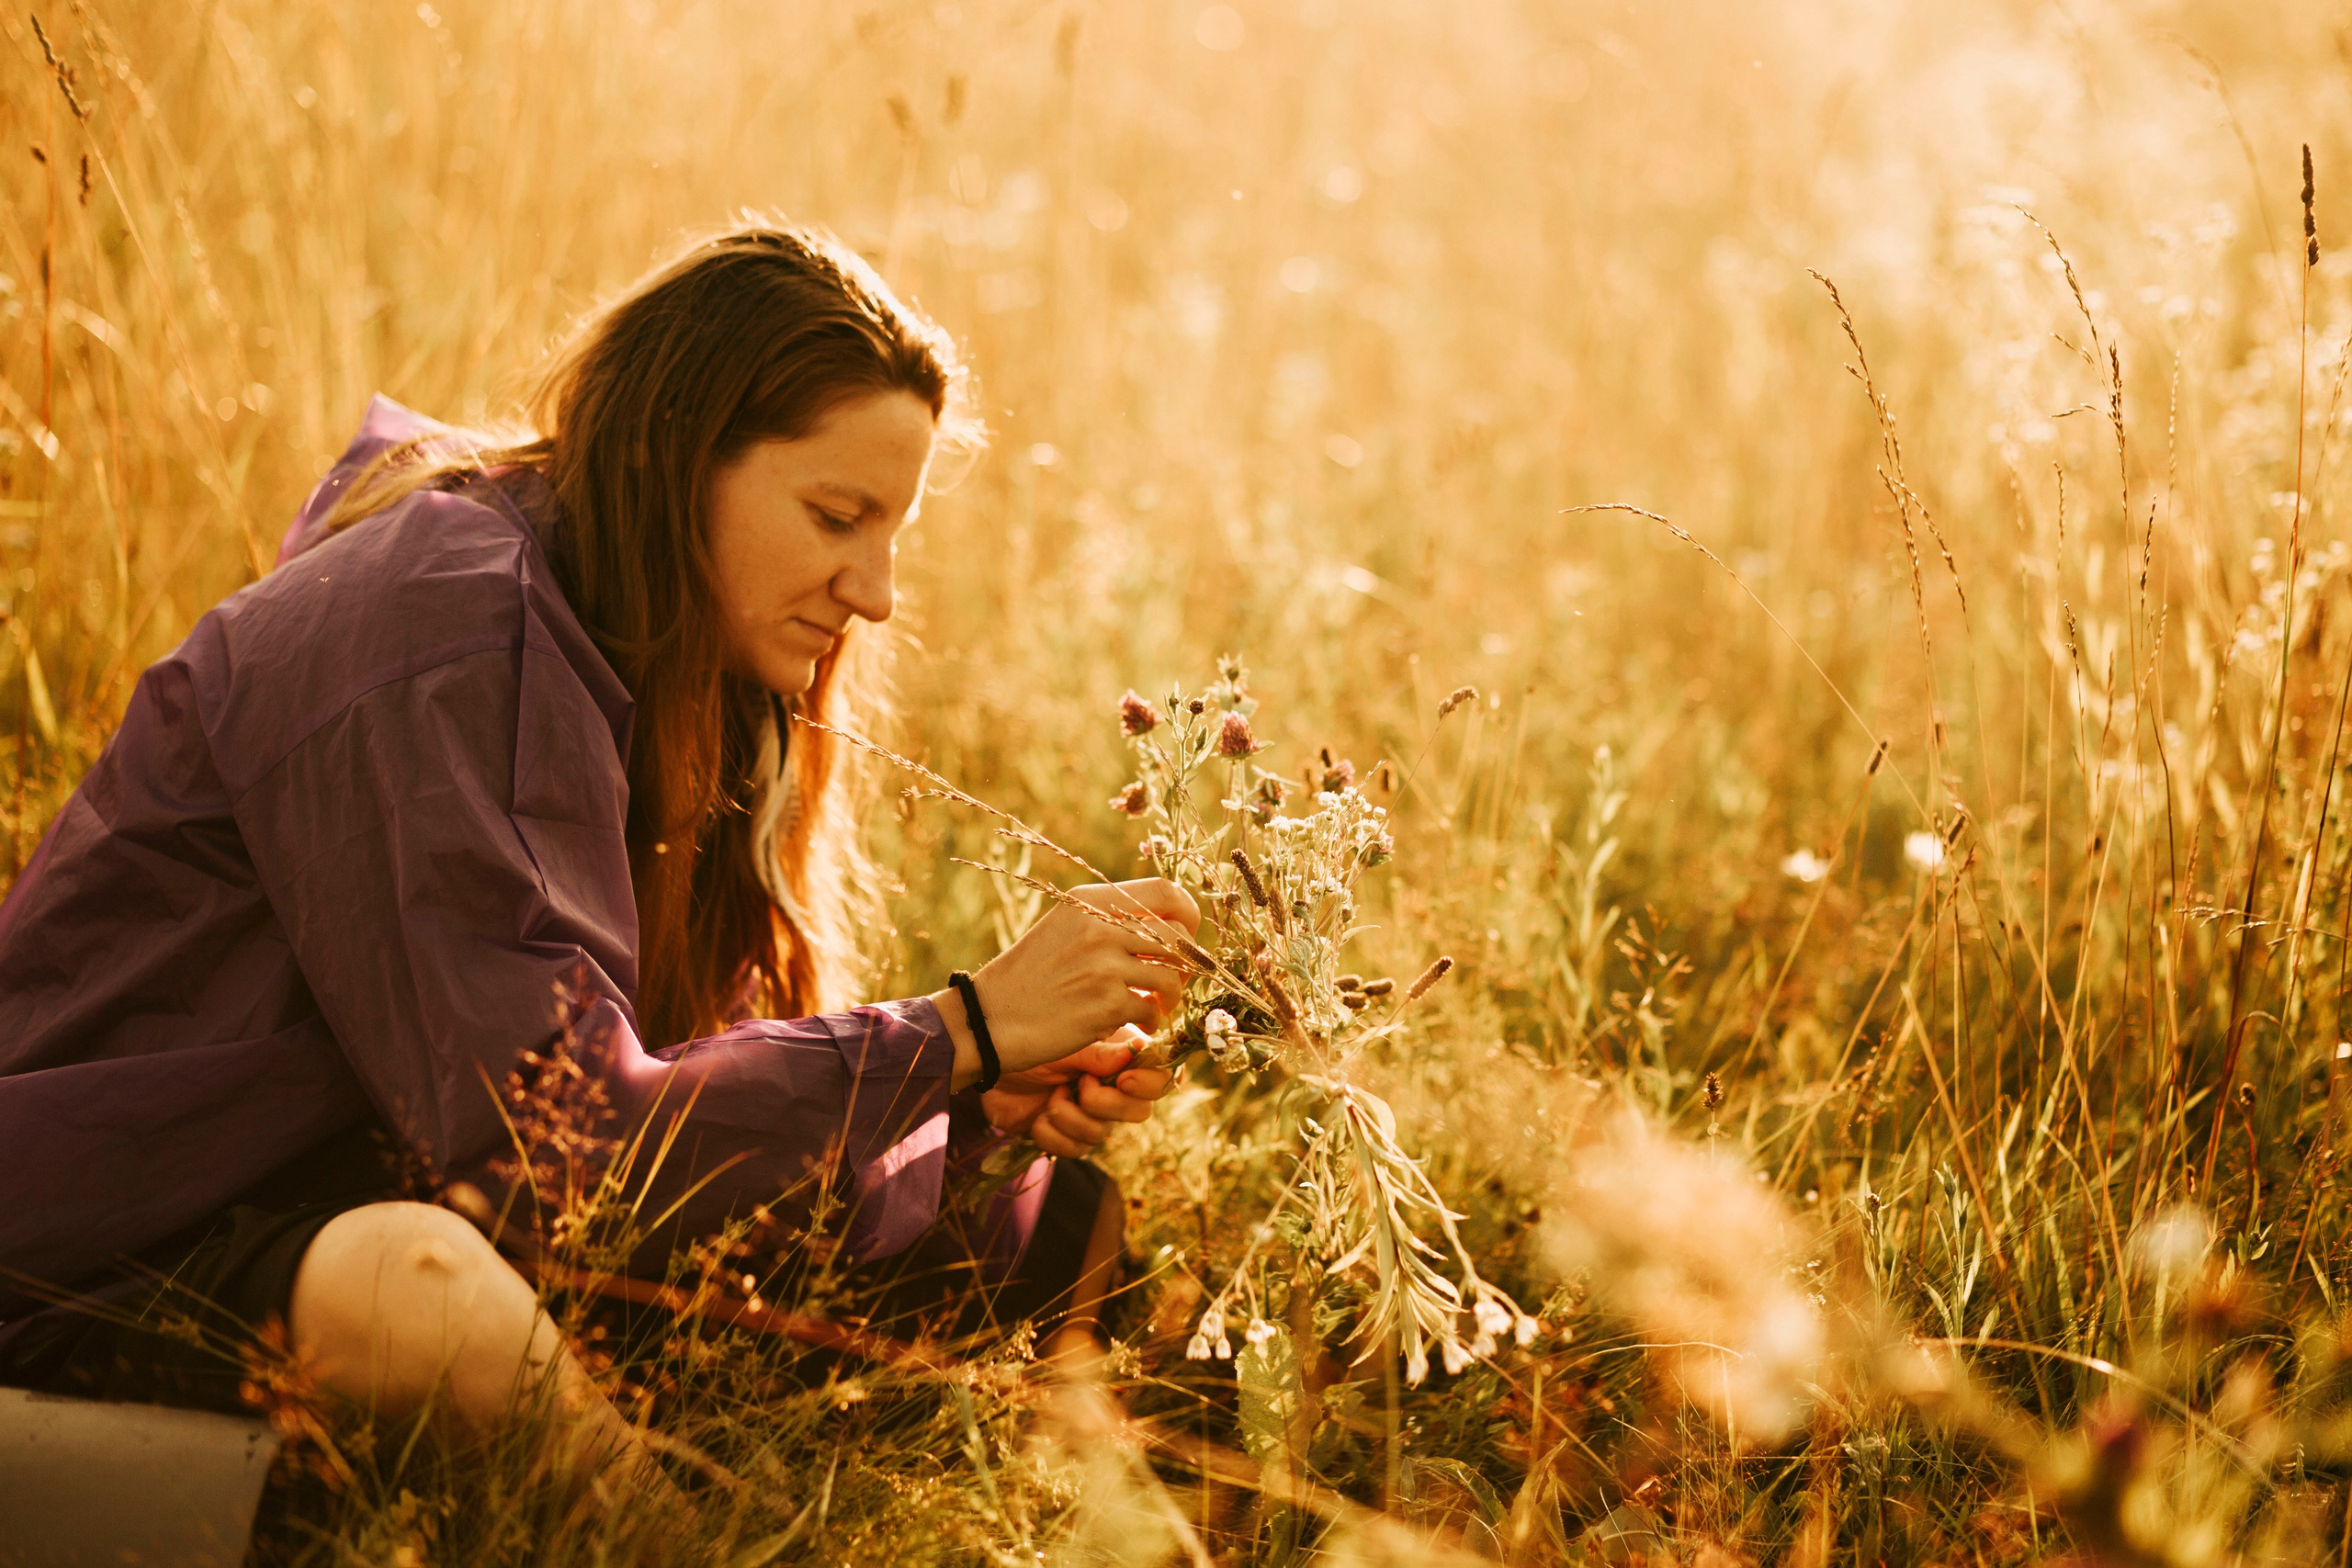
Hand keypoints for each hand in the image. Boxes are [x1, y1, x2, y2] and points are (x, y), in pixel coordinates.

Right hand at [938, 878, 1200, 1088]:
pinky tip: (1137, 1024)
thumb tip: (1165, 925)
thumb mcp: (1063, 928)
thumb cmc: (1029, 976)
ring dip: (1171, 995)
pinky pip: (1152, 1009)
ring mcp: (1105, 966)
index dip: (1188, 914)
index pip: (1166, 891)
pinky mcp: (1107, 1005)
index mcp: (1090, 901)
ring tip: (1157, 1005)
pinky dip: (1151, 1020)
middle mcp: (1100, 926)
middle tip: (1173, 978)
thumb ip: (1108, 920)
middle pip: (1178, 934)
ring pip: (1172, 975)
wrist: (989, 1018)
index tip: (1187, 935)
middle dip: (1187, 961)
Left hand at [982, 1028, 1176, 1157]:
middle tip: (1083, 1088)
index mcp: (1119, 1057)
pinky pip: (1076, 1150)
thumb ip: (1102, 1053)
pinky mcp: (1066, 1136)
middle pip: (1140, 1111)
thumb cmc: (1028, 1043)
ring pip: (1103, 1134)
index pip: (1159, 1075)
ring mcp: (1089, 1114)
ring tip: (1051, 1097)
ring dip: (1072, 1117)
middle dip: (1109, 1105)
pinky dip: (1053, 1134)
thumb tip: (1138, 1052)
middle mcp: (1110, 1088)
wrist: (987, 1067)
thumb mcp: (1066, 1044)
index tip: (1125, 1080)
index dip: (1150, 1083)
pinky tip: (1038, 1118)